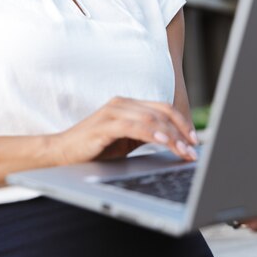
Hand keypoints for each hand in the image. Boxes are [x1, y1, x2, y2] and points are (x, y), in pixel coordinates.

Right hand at [52, 96, 198, 164]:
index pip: (163, 108)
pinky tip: (163, 141)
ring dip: (171, 136)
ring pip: (151, 119)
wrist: (61, 153)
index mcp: (129, 105)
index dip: (182, 123)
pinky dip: (151, 133)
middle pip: (162, 112)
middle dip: (182, 132)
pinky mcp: (105, 125)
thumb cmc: (94, 148)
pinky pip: (134, 127)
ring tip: (183, 151)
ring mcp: (113, 112)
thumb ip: (146, 136)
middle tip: (193, 150)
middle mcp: (122, 103)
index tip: (194, 141)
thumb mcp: (126, 141)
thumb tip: (174, 142)